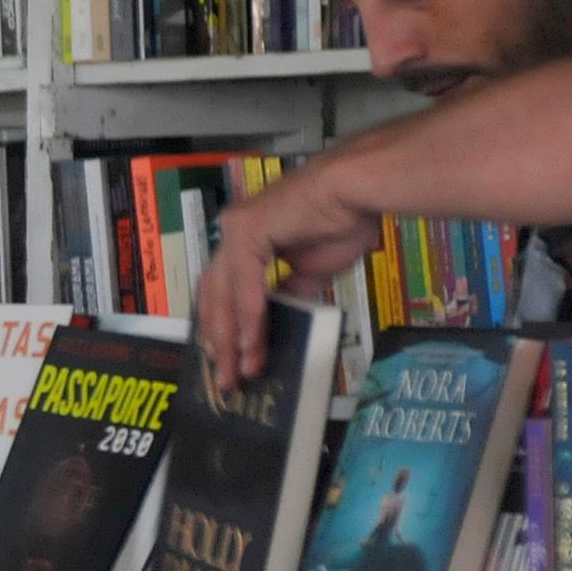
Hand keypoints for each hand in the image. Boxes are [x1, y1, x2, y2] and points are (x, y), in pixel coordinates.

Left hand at [196, 167, 384, 388]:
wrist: (357, 191)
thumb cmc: (341, 221)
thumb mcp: (311, 269)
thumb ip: (291, 292)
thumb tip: (283, 316)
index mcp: (246, 242)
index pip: (222, 291)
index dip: (223, 327)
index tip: (228, 360)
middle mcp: (233, 235)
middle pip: (214, 297)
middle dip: (219, 341)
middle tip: (226, 379)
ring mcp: (236, 232)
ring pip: (223, 294)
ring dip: (232, 336)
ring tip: (241, 369)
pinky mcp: (247, 232)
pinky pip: (245, 285)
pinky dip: (249, 316)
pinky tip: (252, 343)